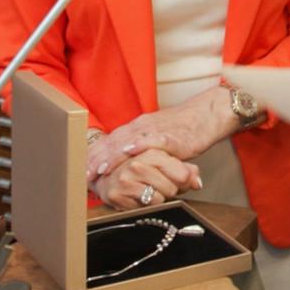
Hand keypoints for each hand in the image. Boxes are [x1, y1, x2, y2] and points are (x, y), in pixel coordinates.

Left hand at [84, 93, 231, 179]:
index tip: (82, 169)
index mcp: (137, 127)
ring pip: (129, 142)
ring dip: (113, 156)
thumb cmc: (184, 128)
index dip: (94, 155)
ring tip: (100, 169)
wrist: (208, 113)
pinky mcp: (173, 136)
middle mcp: (142, 126)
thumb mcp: (158, 138)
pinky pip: (154, 140)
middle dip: (97, 159)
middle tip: (84, 175)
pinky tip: (130, 152)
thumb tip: (128, 165)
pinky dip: (140, 145)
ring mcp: (156, 130)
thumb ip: (143, 149)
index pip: (110, 141)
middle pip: (114, 142)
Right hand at [91, 148, 201, 209]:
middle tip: (160, 186)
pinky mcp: (116, 195)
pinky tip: (137, 196)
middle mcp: (137, 163)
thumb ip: (185, 170)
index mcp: (151, 151)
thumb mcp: (165, 163)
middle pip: (172, 189)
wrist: (107, 174)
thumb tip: (197, 183)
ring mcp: (125, 179)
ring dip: (157, 198)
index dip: (184, 182)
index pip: (182, 174)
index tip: (182, 181)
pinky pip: (143, 208)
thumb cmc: (141, 169)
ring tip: (148, 189)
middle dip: (170, 190)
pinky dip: (144, 206)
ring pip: (158, 199)